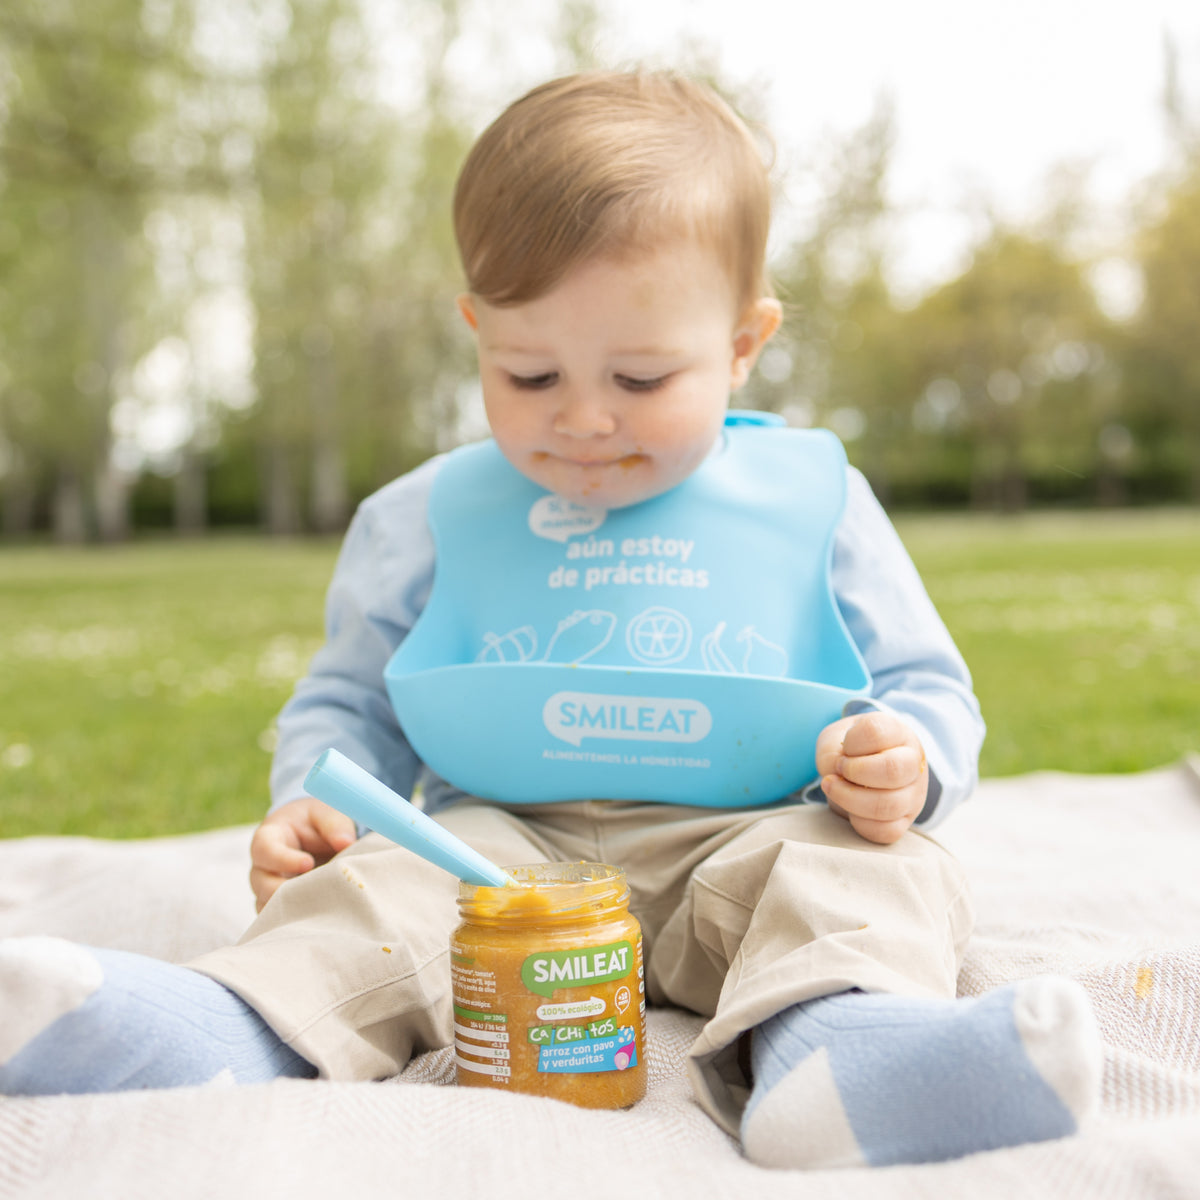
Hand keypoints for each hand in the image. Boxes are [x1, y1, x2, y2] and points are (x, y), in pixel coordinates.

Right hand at [249, 796, 357, 911]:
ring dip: (291, 909)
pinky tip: (317, 921)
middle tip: (314, 892)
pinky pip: (277, 920)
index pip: (265, 850)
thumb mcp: (325, 813)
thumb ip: (334, 825)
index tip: (308, 863)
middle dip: (284, 891)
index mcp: (269, 838)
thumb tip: (346, 842)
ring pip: (267, 906)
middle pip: (261, 884)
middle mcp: (263, 866)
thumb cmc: (316, 821)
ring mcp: (267, 888)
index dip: (283, 859)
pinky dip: (294, 922)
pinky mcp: (278, 906)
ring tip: (318, 908)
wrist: (315, 835)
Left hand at [815, 711, 927, 844]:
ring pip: (890, 805)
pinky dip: (860, 823)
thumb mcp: (835, 739)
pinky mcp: (905, 821)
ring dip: (850, 799)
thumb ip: (831, 752)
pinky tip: (850, 809)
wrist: (864, 766)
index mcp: (898, 732)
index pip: (876, 732)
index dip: (851, 742)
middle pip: (892, 770)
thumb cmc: (850, 749)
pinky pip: (887, 831)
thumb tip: (837, 776)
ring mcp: (913, 794)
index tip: (844, 747)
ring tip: (834, 788)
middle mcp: (913, 763)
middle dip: (854, 772)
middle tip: (840, 768)